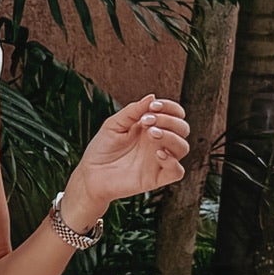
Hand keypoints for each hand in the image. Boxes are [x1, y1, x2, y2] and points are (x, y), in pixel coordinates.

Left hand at [66, 94, 189, 217]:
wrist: (90, 175)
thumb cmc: (101, 149)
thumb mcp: (114, 124)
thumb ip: (133, 111)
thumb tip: (152, 96)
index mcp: (151, 127)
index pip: (175, 114)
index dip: (170, 107)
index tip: (153, 106)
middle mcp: (158, 143)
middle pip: (182, 128)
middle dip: (169, 120)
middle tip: (147, 121)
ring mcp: (159, 160)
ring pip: (183, 147)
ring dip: (171, 137)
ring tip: (151, 133)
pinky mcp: (157, 178)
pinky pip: (177, 171)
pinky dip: (172, 161)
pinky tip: (158, 153)